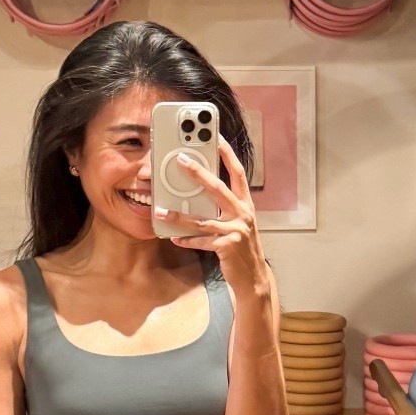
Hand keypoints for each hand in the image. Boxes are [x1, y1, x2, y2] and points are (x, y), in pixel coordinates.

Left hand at [155, 137, 269, 296]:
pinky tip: (174, 238)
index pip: (237, 172)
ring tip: (162, 211)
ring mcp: (236, 230)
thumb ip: (224, 207)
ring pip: (203, 219)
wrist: (253, 277)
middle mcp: (243, 213)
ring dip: (181, 216)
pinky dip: (187, 240)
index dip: (227, 154)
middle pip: (218, 188)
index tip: (215, 137)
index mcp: (245, 203)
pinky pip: (202, 241)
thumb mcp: (237, 222)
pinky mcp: (227, 246)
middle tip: (182, 161)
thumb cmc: (242, 246)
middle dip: (199, 173)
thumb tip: (198, 192)